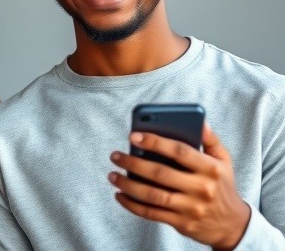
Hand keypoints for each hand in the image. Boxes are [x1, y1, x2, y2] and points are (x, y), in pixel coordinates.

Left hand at [108, 122, 249, 249]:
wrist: (233, 224)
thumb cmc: (222, 186)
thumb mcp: (224, 162)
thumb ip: (211, 140)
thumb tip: (200, 120)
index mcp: (210, 169)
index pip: (179, 151)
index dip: (155, 142)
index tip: (133, 136)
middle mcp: (201, 188)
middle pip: (160, 173)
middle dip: (133, 163)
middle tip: (115, 156)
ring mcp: (191, 208)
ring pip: (152, 195)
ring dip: (128, 184)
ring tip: (112, 175)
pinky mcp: (182, 223)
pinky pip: (151, 213)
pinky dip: (132, 205)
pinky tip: (119, 195)